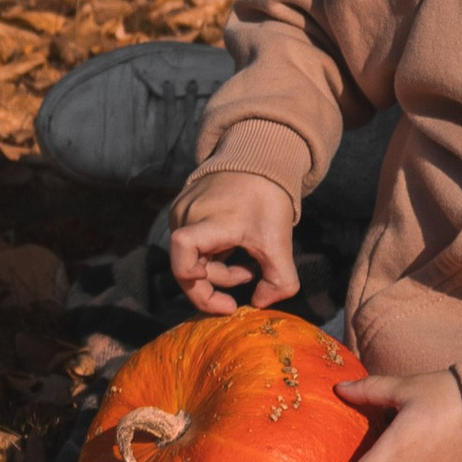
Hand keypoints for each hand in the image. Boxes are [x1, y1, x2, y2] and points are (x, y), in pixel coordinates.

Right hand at [167, 173, 299, 313]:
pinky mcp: (183, 208)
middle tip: (249, 276)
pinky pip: (192, 243)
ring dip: (218, 267)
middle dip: (220, 280)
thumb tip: (260, 304)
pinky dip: (213, 253)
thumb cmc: (268, 198)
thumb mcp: (280, 242)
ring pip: (192, 256)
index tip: (225, 296)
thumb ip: (279, 280)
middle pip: (190, 265)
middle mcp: (187, 214)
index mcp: (210, 219)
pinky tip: (235, 246)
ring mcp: (182, 210)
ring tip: (247, 261)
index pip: (184, 251)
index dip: (196, 281)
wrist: (260, 157)